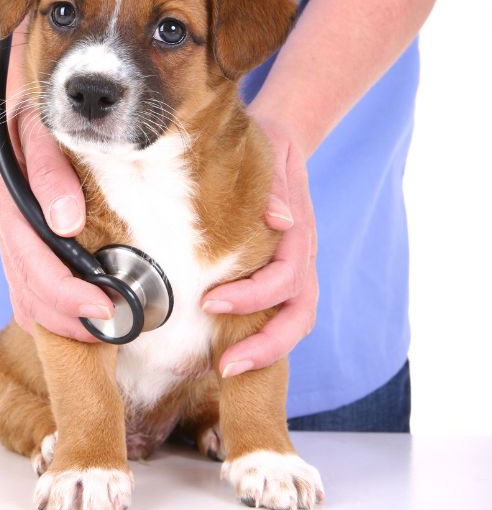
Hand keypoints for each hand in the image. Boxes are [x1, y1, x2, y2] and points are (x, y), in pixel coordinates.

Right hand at [0, 107, 113, 341]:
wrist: (25, 109)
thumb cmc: (41, 117)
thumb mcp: (44, 132)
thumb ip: (51, 175)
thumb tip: (67, 223)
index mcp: (9, 207)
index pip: (36, 268)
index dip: (70, 296)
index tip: (106, 307)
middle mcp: (6, 230)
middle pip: (31, 295)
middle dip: (71, 320)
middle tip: (114, 327)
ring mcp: (11, 242)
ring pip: (27, 300)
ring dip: (62, 323)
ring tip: (101, 329)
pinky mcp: (20, 247)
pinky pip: (27, 292)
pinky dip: (52, 313)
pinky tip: (79, 316)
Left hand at [201, 119, 317, 376]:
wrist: (281, 141)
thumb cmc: (269, 150)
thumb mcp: (271, 155)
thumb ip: (277, 187)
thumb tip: (279, 219)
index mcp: (298, 235)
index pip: (284, 278)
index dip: (252, 297)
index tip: (210, 304)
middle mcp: (300, 259)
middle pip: (299, 316)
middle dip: (265, 346)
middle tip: (224, 367)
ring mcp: (293, 271)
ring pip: (292, 322)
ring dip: (262, 351)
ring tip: (221, 368)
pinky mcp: (278, 276)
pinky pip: (277, 314)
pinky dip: (256, 337)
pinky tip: (222, 349)